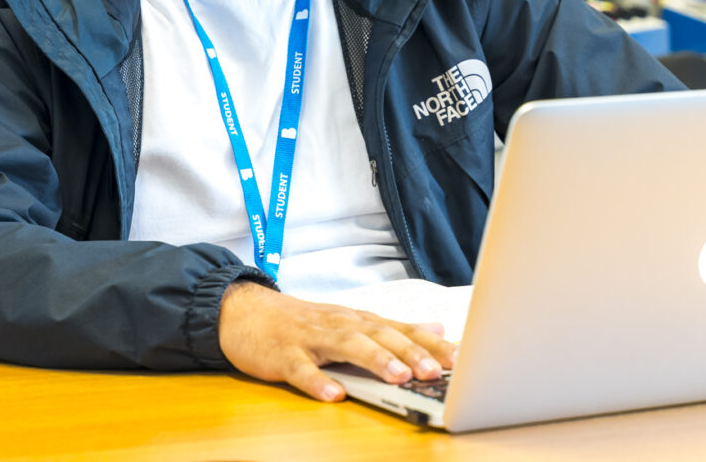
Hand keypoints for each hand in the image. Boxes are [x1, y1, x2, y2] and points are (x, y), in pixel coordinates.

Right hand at [217, 281, 456, 401]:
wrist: (246, 311)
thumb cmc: (303, 322)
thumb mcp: (351, 321)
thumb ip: (393, 328)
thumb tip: (436, 327)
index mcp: (360, 321)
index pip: (402, 330)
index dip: (430, 344)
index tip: (459, 358)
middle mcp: (341, 325)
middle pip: (380, 335)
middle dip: (410, 353)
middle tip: (436, 371)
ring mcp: (312, 339)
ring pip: (347, 347)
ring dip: (375, 360)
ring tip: (399, 377)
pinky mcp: (283, 355)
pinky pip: (301, 369)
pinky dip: (317, 382)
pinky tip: (333, 395)